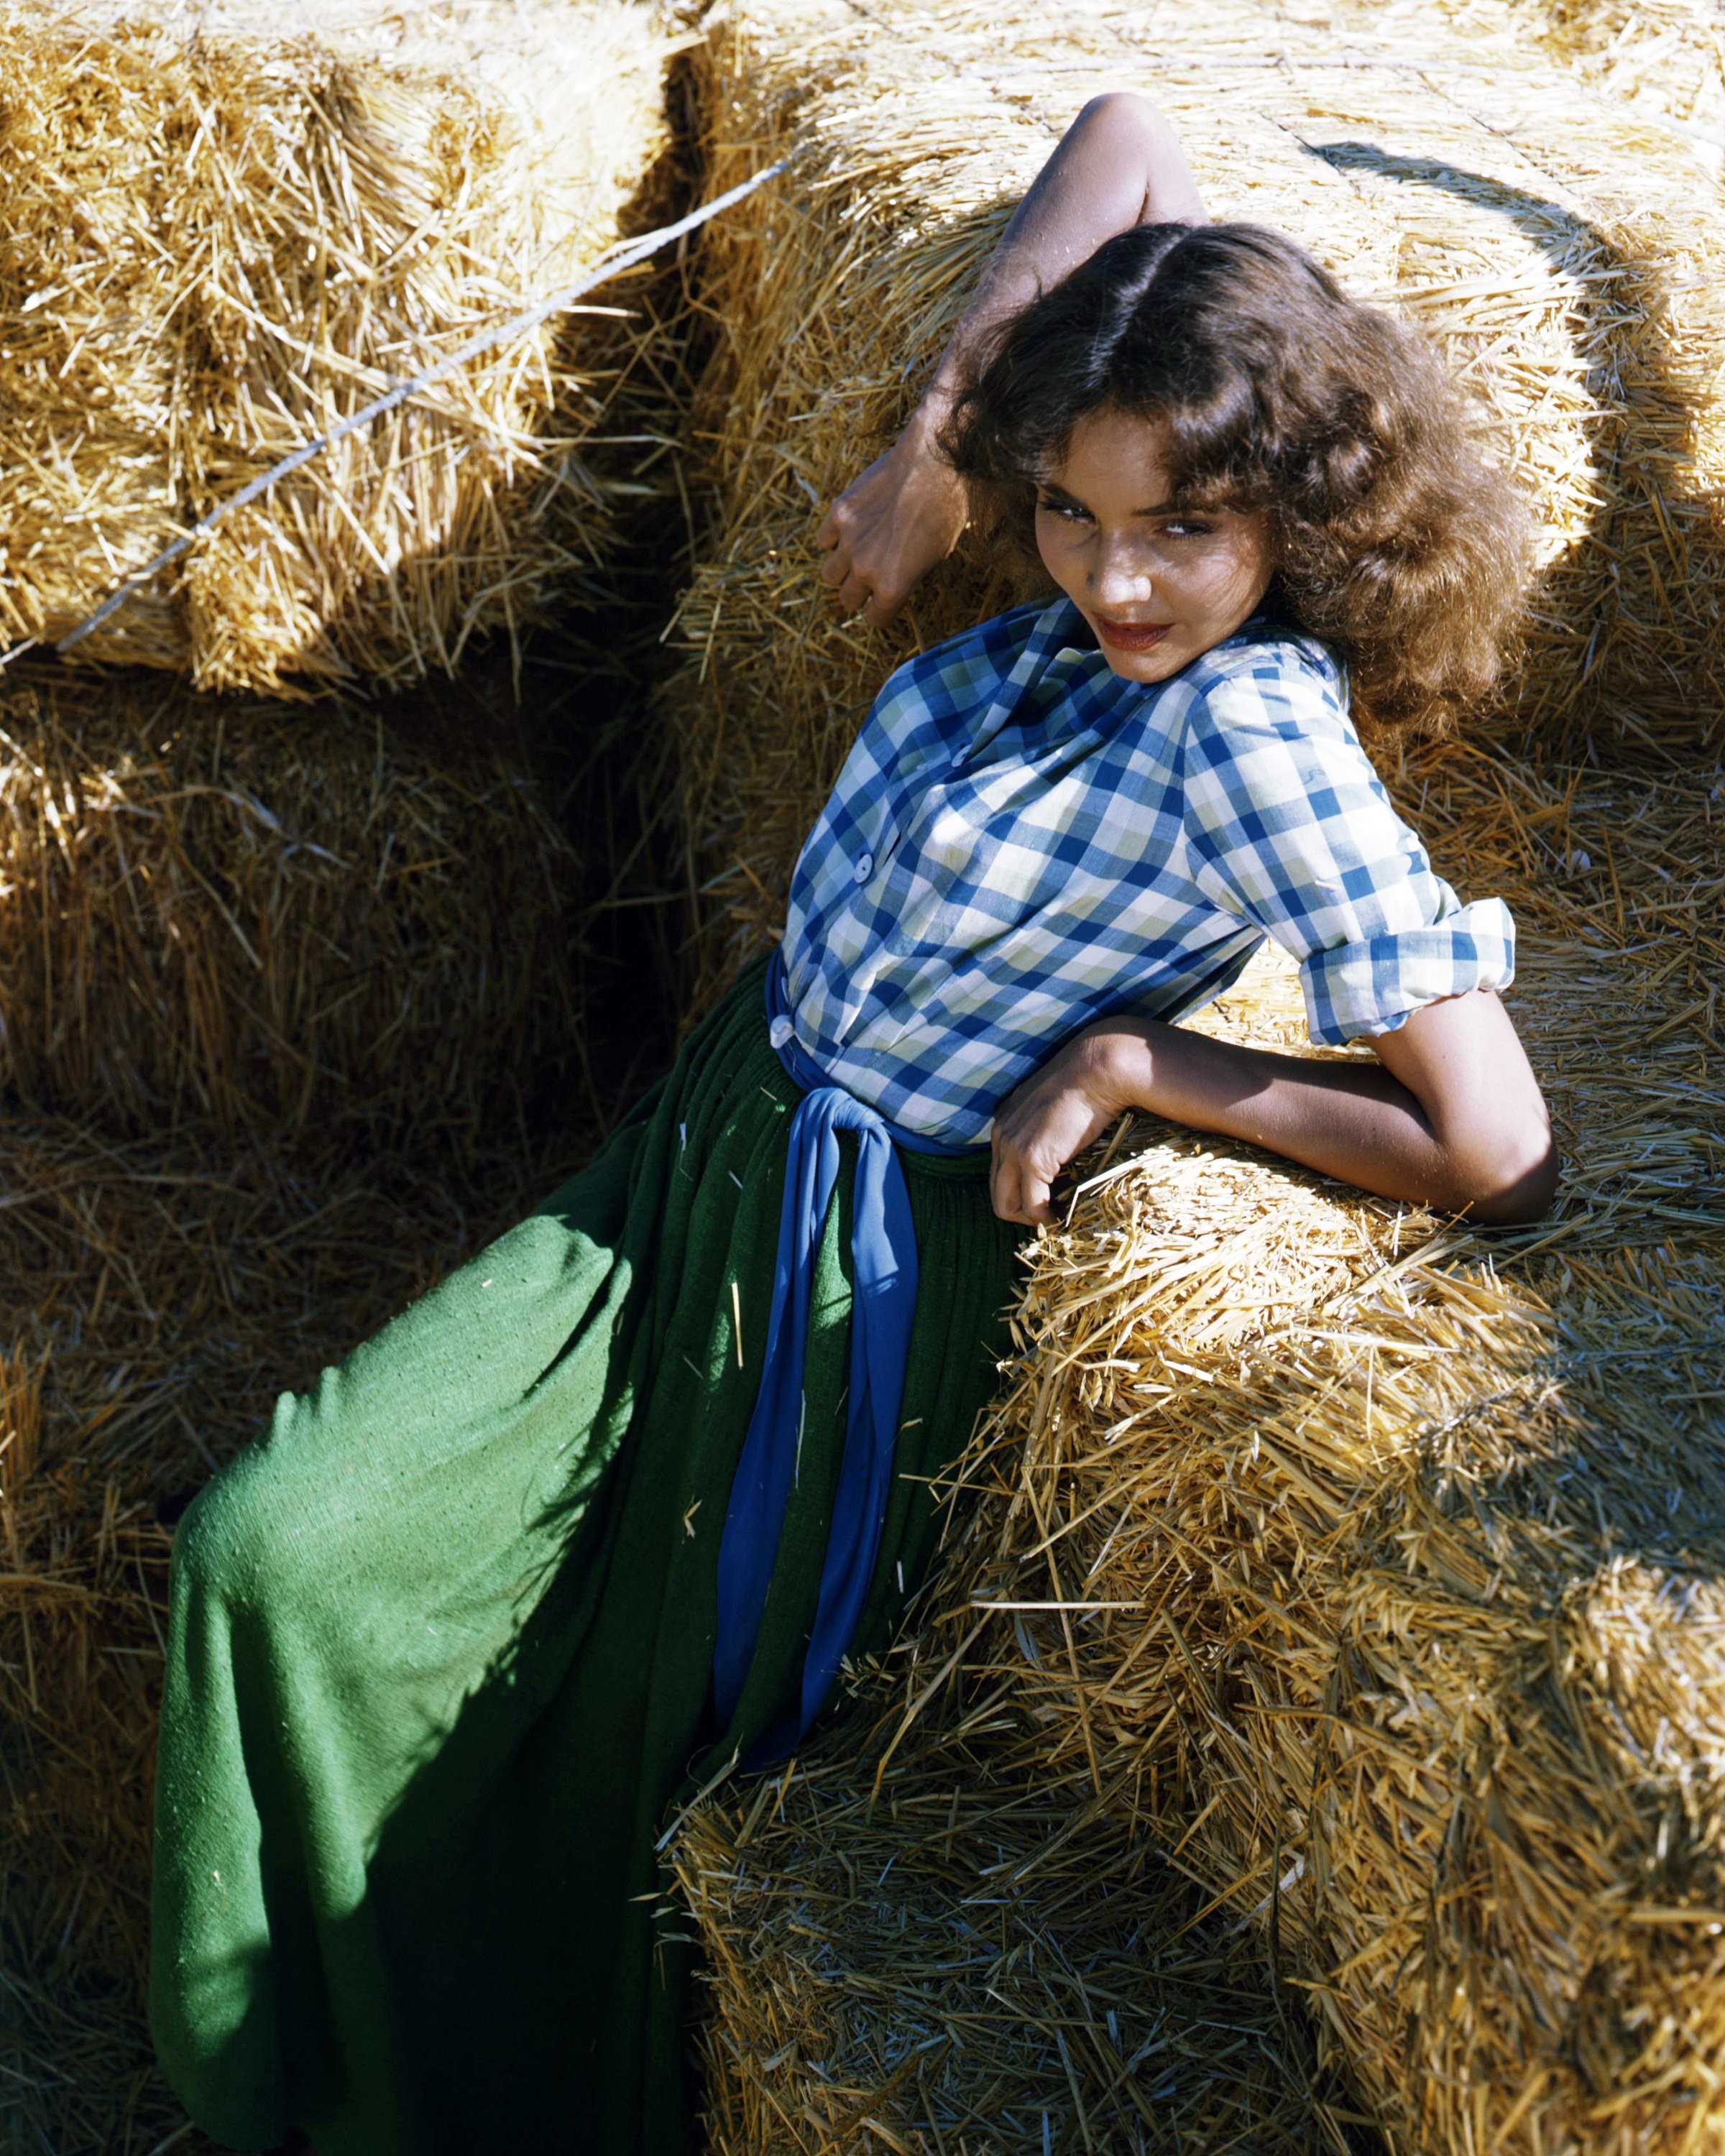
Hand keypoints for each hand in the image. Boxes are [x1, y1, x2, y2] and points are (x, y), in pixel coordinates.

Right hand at [816, 415, 967, 625]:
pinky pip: (823, 541)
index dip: (881, 611)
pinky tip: (850, 530)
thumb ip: (909, 576)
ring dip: (841, 570)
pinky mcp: (838, 514)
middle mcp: (866, 569)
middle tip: (870, 578)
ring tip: (856, 556)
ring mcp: (849, 541)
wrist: (933, 462)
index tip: (883, 602)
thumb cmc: (946, 508)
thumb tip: (894, 584)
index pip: (875, 618)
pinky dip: (833, 539)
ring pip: (829, 575)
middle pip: (848, 599)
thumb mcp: (938, 555)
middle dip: (859, 593)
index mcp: (894, 586)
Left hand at [990, 1030, 1127, 1225]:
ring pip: (1006, 1206)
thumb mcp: (1054, 1107)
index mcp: (1004, 1123)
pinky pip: (1032, 1204)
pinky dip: (1045, 1217)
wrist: (1098, 1069)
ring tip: (1055, 1218)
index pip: (999, 1172)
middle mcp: (1000, 1137)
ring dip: (1031, 1219)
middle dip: (1021, 1212)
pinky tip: (1062, 1216)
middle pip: (996, 1194)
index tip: (1047, 1197)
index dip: (1021, 1191)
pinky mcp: (1032, 1159)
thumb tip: (1060, 1153)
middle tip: (1050, 1215)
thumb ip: (1046, 1130)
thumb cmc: (1086, 1085)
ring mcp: (1013, 1149)